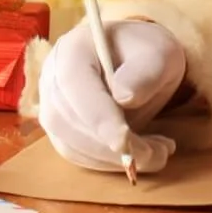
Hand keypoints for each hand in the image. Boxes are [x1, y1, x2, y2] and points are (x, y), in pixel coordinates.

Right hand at [36, 21, 186, 173]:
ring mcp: (52, 106)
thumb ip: (146, 71)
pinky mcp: (61, 130)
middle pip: (70, 120)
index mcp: (73, 49)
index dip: (97, 115)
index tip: (125, 140)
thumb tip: (125, 96)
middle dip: (112, 146)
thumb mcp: (159, 54)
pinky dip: (110, 162)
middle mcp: (52, 78)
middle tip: (156, 153)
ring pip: (73, 145)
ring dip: (115, 159)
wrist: (136, 61)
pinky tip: (142, 154)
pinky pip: (79, 154)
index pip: (74, 84)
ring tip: (158, 152)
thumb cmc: (147, 54)